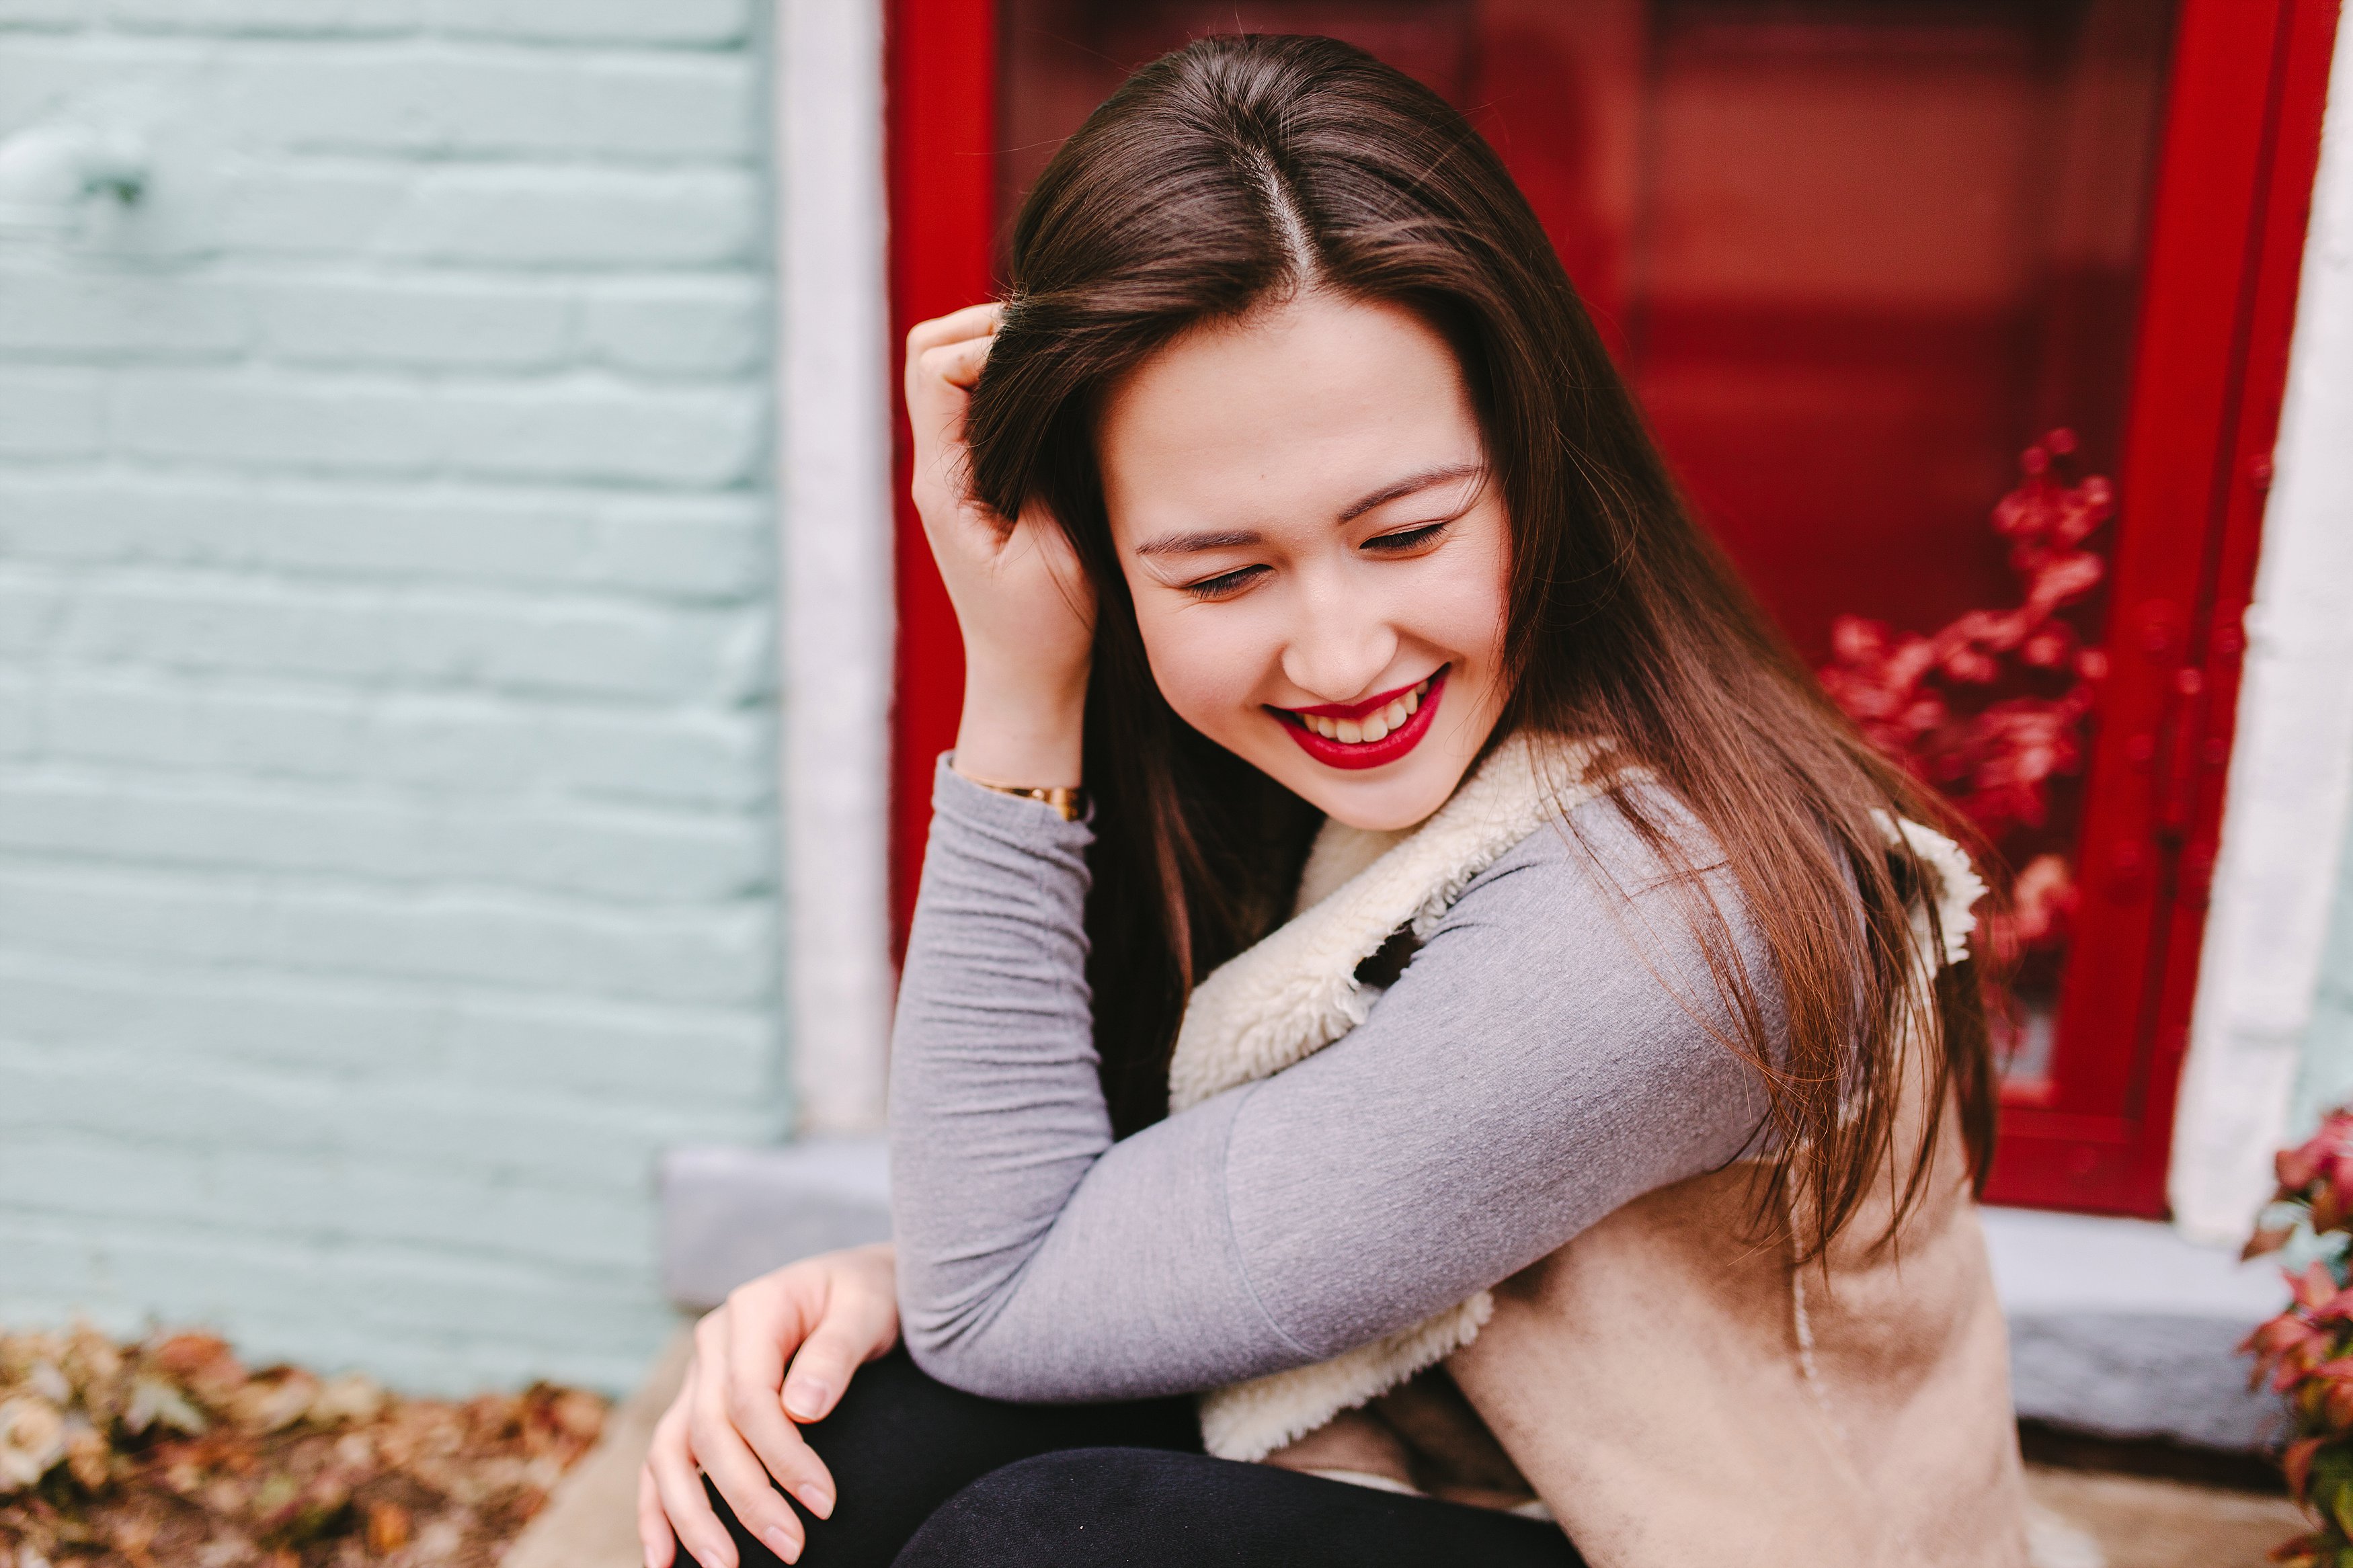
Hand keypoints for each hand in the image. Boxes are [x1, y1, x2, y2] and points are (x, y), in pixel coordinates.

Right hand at [638, 1243, 898, 1567]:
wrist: (858, 1286)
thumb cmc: (868, 1296)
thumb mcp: (866, 1310)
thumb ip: (836, 1353)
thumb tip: (803, 1407)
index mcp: (752, 1310)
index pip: (750, 1396)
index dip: (782, 1455)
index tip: (824, 1503)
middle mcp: (713, 1343)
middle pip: (709, 1431)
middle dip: (746, 1498)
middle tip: (791, 1548)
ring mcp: (699, 1375)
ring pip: (671, 1451)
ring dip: (691, 1516)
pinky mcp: (698, 1404)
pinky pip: (664, 1458)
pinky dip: (658, 1508)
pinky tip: (663, 1559)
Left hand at [905, 302, 1094, 786]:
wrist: (1026, 683)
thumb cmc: (1046, 631)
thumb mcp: (1057, 551)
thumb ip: (1044, 468)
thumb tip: (1048, 392)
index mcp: (945, 483)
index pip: (937, 369)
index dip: (990, 342)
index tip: (1048, 354)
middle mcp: (936, 470)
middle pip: (927, 352)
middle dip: (985, 327)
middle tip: (1051, 336)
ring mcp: (950, 474)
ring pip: (948, 370)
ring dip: (996, 350)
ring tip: (1056, 357)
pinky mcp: (973, 481)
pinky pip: (974, 404)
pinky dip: (1007, 381)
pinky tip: (1055, 394)